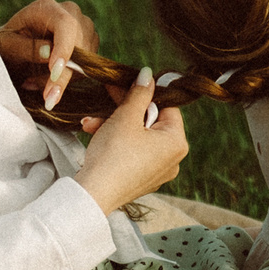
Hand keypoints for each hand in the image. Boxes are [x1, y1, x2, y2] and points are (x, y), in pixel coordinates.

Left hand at [0, 0, 98, 111]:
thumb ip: (24, 47)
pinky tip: (45, 80)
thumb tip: (48, 53)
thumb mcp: (6, 45)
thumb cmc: (6, 44)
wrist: (14, 47)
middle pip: (78, 45)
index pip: (65, 24)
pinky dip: (66, 79)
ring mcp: (84, 28)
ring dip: (62, 79)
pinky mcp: (90, 44)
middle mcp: (71, 13)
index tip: (55, 71)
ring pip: (85, 60)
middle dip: (63, 75)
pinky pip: (86, 68)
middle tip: (47, 99)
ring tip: (33, 83)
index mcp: (48, 8)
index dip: (64, 48)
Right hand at [70, 68, 187, 212]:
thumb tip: (148, 75)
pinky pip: (132, 153)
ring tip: (91, 123)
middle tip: (107, 96)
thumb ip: (139, 93)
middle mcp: (173, 160)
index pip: (167, 107)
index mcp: (177, 143)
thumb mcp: (126, 117)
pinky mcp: (140, 180)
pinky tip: (94, 135)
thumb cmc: (112, 154)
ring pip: (137, 137)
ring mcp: (157, 172)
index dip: (144, 94)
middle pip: (150, 122)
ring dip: (113, 125)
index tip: (126, 85)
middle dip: (123, 111)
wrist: (93, 194)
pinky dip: (115, 142)